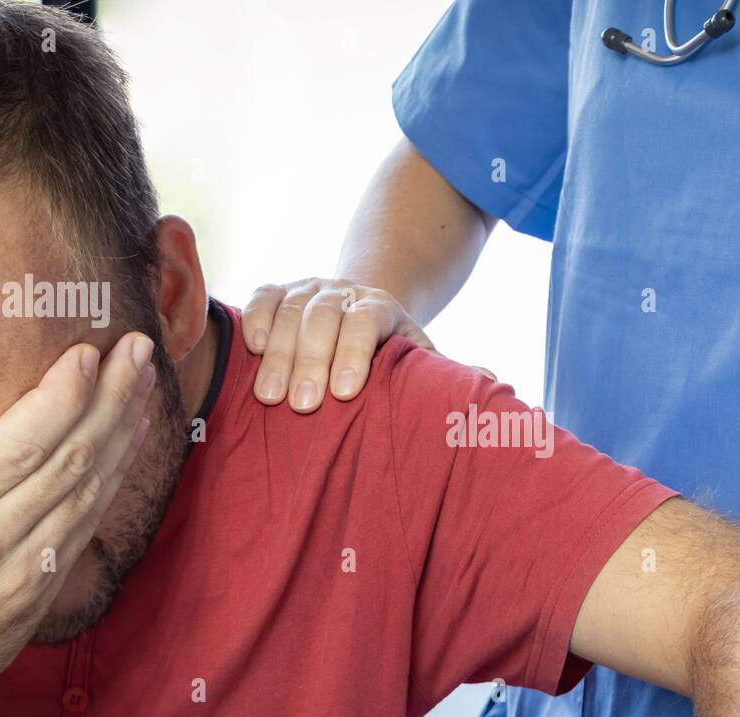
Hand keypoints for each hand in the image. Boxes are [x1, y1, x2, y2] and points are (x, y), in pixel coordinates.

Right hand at [0, 332, 154, 698]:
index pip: (20, 443)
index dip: (64, 395)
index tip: (91, 352)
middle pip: (70, 457)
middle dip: (112, 396)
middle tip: (140, 349)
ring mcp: (22, 571)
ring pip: (90, 488)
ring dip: (124, 428)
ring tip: (144, 380)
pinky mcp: (42, 591)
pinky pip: (88, 521)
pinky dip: (115, 474)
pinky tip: (130, 438)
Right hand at [241, 279, 436, 411]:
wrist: (361, 311)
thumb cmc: (390, 352)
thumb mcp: (420, 358)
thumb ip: (447, 370)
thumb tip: (488, 377)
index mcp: (382, 306)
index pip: (367, 321)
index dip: (355, 353)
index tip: (346, 392)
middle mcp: (345, 291)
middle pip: (325, 317)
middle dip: (312, 361)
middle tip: (303, 405)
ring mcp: (310, 287)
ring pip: (291, 310)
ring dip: (278, 354)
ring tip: (269, 396)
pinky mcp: (280, 290)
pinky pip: (263, 297)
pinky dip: (254, 319)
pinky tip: (251, 349)